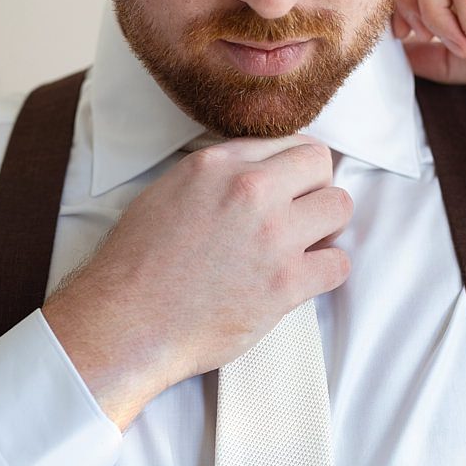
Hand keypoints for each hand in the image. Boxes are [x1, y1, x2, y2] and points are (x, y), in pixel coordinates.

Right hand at [42, 137, 352, 429]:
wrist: (126, 323)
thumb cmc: (135, 266)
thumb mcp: (166, 193)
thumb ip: (216, 176)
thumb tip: (251, 173)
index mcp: (217, 164)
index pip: (287, 142)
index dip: (292, 168)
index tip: (289, 188)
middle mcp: (250, 190)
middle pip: (320, 165)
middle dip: (314, 189)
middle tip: (298, 216)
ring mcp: (273, 235)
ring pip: (340, 207)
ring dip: (326, 227)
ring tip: (303, 246)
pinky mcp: (286, 283)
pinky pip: (339, 264)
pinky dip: (326, 271)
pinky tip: (303, 279)